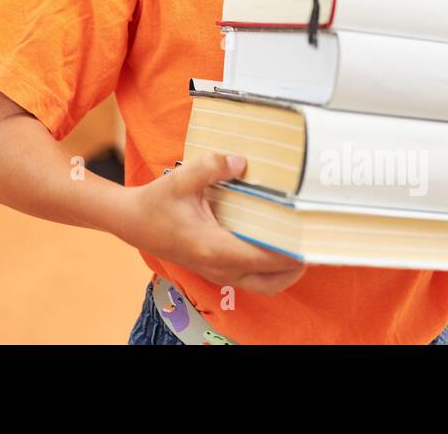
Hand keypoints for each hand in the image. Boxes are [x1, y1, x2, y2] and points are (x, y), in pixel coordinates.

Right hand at [120, 153, 307, 295]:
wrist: (132, 223)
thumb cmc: (156, 203)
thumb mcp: (181, 179)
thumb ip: (212, 167)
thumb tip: (242, 162)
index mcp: (215, 248)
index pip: (266, 258)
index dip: (294, 251)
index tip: (313, 235)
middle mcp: (220, 267)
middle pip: (273, 281)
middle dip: (297, 265)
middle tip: (314, 240)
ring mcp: (218, 273)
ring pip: (264, 285)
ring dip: (285, 270)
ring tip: (300, 244)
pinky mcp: (215, 270)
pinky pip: (252, 278)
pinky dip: (270, 269)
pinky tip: (275, 244)